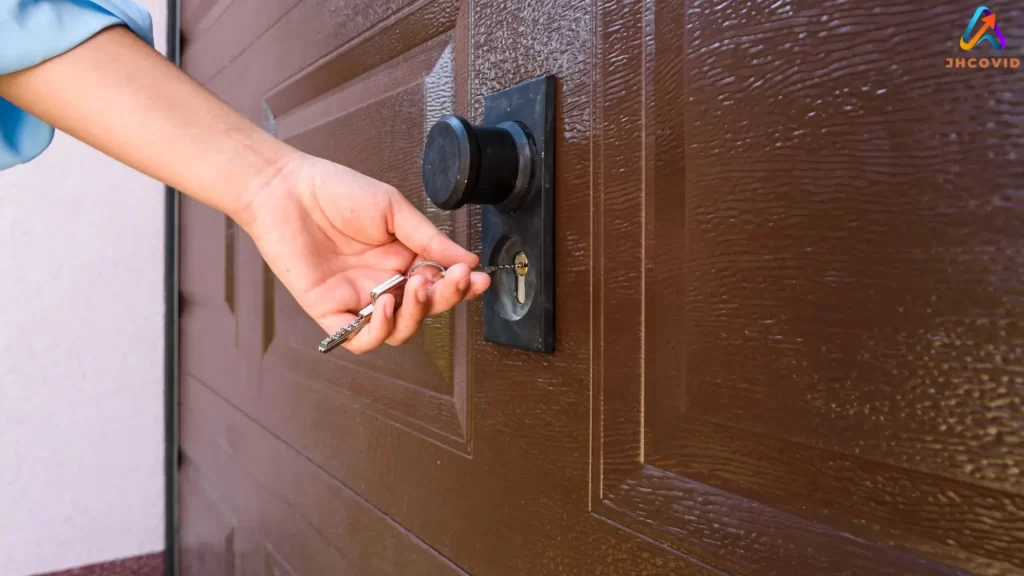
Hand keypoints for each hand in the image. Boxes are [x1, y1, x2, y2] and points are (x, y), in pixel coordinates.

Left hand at [242, 152, 490, 353]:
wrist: (287, 188)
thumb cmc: (336, 191)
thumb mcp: (393, 208)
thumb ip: (429, 238)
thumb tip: (467, 260)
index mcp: (402, 259)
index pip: (439, 284)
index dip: (461, 287)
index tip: (478, 278)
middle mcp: (383, 283)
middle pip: (424, 310)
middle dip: (444, 298)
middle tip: (451, 280)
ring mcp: (358, 300)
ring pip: (398, 331)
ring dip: (415, 316)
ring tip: (417, 287)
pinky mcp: (329, 311)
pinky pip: (358, 339)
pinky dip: (379, 330)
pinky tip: (387, 303)